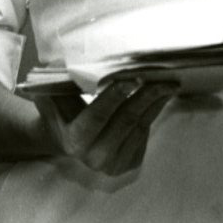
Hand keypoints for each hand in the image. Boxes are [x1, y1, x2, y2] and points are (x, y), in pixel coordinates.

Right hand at [37, 78, 175, 176]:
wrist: (64, 139)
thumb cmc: (60, 111)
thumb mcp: (54, 97)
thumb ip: (62, 83)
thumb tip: (74, 59)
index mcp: (74, 140)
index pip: (98, 116)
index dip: (115, 96)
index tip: (133, 78)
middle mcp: (94, 157)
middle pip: (126, 120)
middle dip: (146, 95)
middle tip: (163, 76)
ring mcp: (114, 163)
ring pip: (140, 125)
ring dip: (156, 101)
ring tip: (169, 81)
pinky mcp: (130, 163)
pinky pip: (146, 132)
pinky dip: (154, 111)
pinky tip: (161, 96)